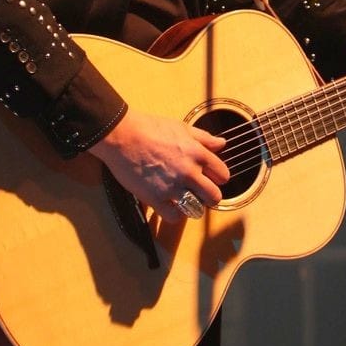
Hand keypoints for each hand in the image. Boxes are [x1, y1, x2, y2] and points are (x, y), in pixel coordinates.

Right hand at [89, 110, 228, 223]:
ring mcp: (173, 187)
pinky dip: (174, 214)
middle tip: (200, 193)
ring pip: (196, 210)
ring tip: (185, 200)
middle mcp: (189, 172)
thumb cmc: (150, 128)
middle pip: (214, 196)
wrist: (123, 135)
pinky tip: (170, 205)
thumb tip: (221, 144)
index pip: (223, 175)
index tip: (210, 178)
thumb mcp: (182, 127)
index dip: (217, 178)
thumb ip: (204, 138)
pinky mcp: (156, 198)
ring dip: (192, 207)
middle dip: (209, 196)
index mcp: (198, 153)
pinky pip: (174, 217)